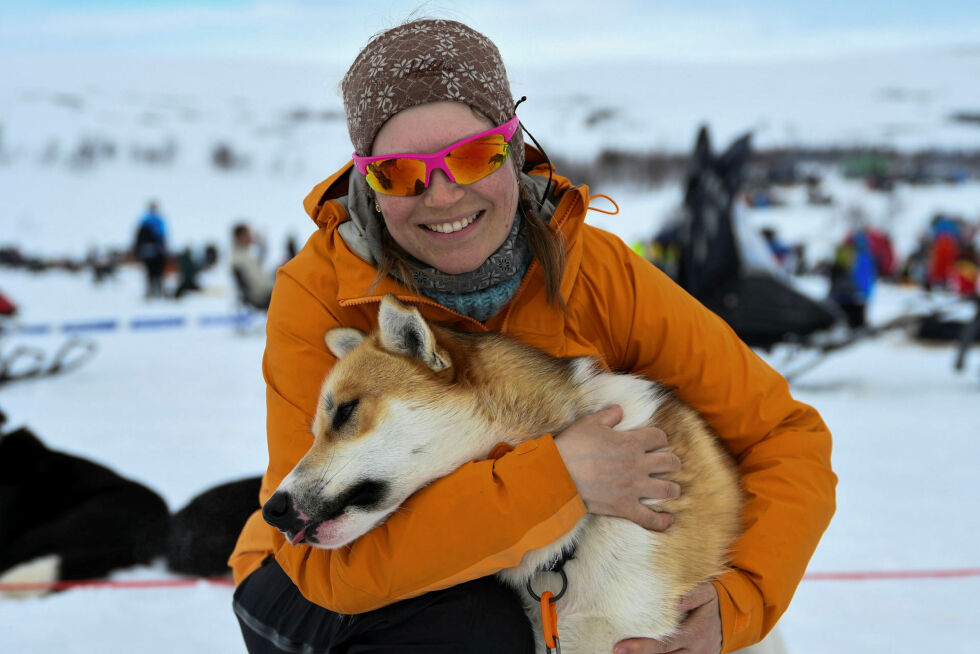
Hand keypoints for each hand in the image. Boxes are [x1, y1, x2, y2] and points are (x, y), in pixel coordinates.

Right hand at [553, 405, 680, 530]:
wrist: (557, 475)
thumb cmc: (572, 446)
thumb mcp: (589, 422)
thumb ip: (609, 415)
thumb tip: (620, 410)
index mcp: (631, 442)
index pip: (659, 437)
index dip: (660, 438)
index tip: (656, 442)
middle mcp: (638, 464)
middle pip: (670, 462)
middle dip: (673, 463)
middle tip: (669, 465)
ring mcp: (633, 488)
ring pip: (667, 490)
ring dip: (673, 489)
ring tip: (672, 490)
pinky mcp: (625, 507)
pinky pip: (650, 518)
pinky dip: (662, 521)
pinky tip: (669, 519)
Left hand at [614, 582, 721, 653]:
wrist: (733, 616)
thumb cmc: (714, 601)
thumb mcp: (708, 592)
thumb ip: (693, 594)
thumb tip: (675, 601)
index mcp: (695, 633)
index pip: (664, 644)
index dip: (642, 647)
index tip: (621, 646)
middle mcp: (694, 650)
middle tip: (617, 650)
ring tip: (625, 652)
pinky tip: (642, 652)